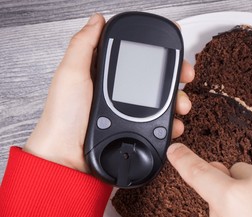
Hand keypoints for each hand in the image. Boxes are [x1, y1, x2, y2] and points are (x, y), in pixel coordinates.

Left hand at [24, 14, 193, 172]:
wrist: (67, 158)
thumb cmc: (63, 118)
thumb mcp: (70, 74)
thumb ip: (83, 45)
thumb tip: (96, 20)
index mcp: (103, 75)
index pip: (136, 57)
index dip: (157, 52)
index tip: (172, 50)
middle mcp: (118, 92)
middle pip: (155, 79)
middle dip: (175, 76)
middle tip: (185, 76)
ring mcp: (128, 113)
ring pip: (162, 102)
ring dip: (177, 101)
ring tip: (181, 104)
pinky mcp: (135, 131)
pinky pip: (160, 125)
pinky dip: (171, 123)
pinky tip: (173, 123)